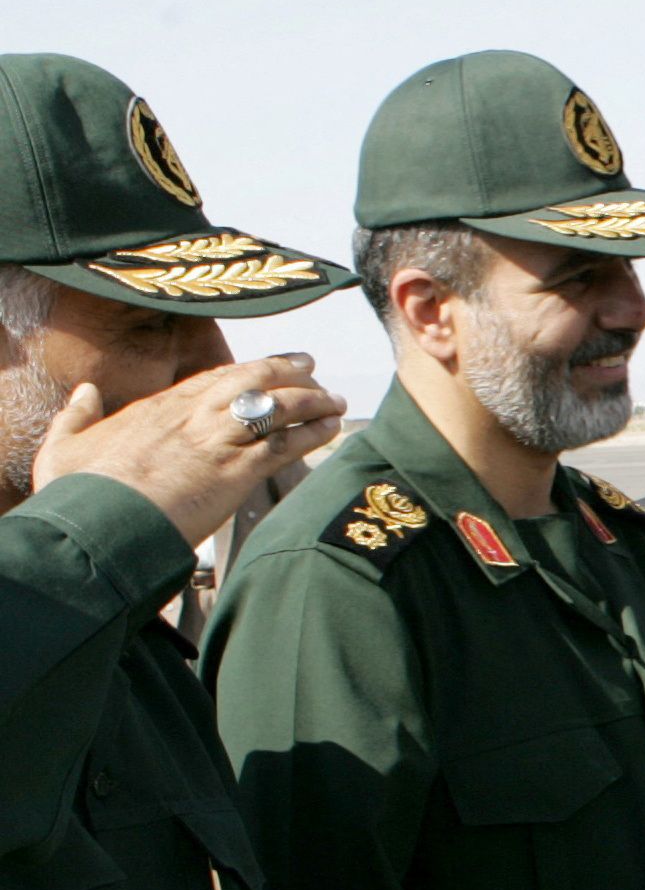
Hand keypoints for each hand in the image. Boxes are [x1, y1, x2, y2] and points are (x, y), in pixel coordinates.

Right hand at [32, 355, 345, 547]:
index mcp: (158, 408)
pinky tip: (331, 430)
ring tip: (335, 401)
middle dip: (287, 372)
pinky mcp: (236, 471)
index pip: (212, 377)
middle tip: (312, 370)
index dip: (246, 368)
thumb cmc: (79, 494)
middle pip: (251, 379)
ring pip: (276, 406)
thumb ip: (76, 417)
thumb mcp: (64, 447)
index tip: (269, 364)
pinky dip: (312, 434)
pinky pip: (285, 444)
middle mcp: (193, 416)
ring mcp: (217, 441)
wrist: (98, 525)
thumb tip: (83, 393)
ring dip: (311, 401)